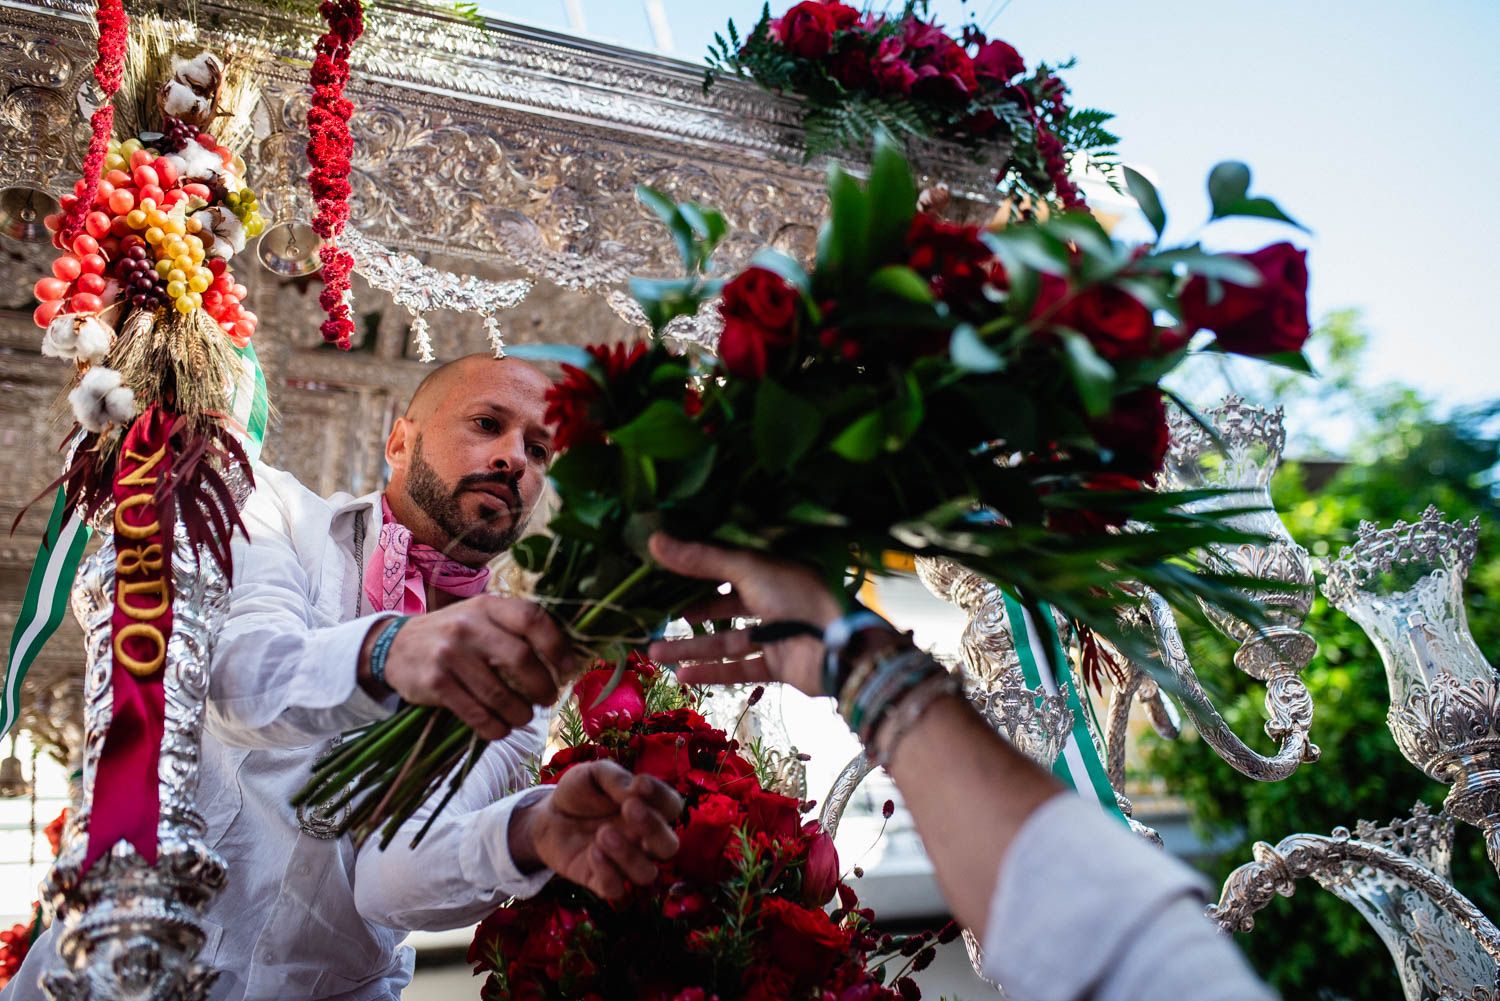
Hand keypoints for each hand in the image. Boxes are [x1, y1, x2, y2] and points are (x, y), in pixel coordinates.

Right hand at [362, 596, 575, 740]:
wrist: (396, 647)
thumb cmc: (454, 635)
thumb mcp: (481, 618)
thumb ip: (515, 630)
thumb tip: (565, 661)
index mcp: (488, 606)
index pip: (532, 619)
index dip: (557, 646)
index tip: (568, 670)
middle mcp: (469, 625)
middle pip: (521, 660)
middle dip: (542, 686)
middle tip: (547, 698)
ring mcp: (450, 654)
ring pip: (500, 694)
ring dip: (520, 713)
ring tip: (523, 716)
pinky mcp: (436, 683)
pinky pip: (477, 714)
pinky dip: (495, 727)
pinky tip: (501, 728)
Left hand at [511, 760, 682, 899]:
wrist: (548, 816)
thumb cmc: (580, 792)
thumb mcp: (594, 774)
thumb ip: (616, 778)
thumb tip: (638, 788)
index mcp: (648, 809)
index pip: (672, 807)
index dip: (661, 796)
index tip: (639, 784)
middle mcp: (642, 839)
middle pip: (669, 846)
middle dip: (654, 829)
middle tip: (629, 808)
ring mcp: (624, 863)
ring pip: (646, 874)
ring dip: (629, 855)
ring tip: (603, 833)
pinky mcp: (601, 880)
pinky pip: (616, 890)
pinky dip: (607, 873)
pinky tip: (592, 851)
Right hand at [644, 533, 842, 696]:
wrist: (839, 647)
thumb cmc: (797, 595)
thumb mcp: (747, 569)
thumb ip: (701, 559)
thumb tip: (653, 540)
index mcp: (770, 571)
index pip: (726, 568)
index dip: (696, 572)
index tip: (663, 577)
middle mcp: (773, 600)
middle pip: (724, 607)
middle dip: (690, 615)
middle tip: (657, 621)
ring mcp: (776, 635)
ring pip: (727, 640)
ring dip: (692, 648)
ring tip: (654, 653)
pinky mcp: (779, 665)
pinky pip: (740, 668)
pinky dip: (713, 672)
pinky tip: (683, 675)